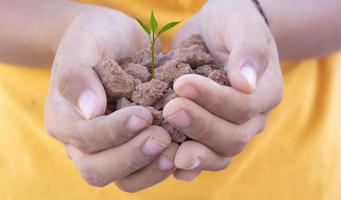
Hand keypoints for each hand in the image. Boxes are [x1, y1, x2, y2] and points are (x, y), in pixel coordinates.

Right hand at [45, 7, 177, 191]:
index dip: (113, 131)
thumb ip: (77, 75)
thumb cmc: (96, 37)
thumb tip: (90, 111)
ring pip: (123, 179)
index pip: (84, 138)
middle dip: (132, 157)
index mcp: (65, 119)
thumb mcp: (82, 43)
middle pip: (98, 170)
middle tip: (162, 138)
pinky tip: (184, 151)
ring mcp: (110, 148)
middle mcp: (83, 142)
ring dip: (150, 169)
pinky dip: (163, 166)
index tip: (143, 115)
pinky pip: (145, 170)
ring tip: (176, 151)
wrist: (117, 38)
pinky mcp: (133, 146)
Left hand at [164, 0, 282, 180]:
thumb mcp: (241, 24)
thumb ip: (249, 50)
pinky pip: (205, 158)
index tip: (181, 84)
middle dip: (199, 125)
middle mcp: (252, 118)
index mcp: (265, 92)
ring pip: (220, 154)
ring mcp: (232, 130)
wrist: (215, 33)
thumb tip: (246, 83)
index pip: (243, 105)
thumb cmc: (229, 23)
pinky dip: (189, 166)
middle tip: (170, 109)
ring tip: (166, 145)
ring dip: (194, 153)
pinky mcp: (211, 135)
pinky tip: (169, 164)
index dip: (213, 99)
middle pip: (232, 136)